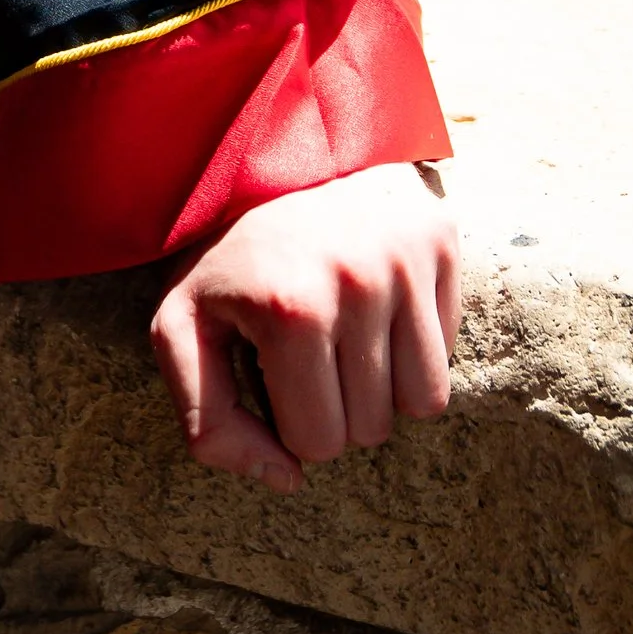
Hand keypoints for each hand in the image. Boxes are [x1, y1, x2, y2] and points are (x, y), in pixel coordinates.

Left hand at [149, 160, 460, 492]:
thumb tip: (286, 481)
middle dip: (337, 405)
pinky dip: (416, 345)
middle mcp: (358, 283)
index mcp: (289, 311)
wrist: (274, 152)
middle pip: (372, 430)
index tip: (275, 369)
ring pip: (423, 403)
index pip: (318, 444)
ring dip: (383, 385)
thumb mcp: (183, 328)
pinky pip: (449, 353)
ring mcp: (406, 260)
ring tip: (346, 331)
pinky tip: (377, 303)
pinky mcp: (439, 241)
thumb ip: (208, 421)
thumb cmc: (230, 258)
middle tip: (310, 346)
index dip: (292, 420)